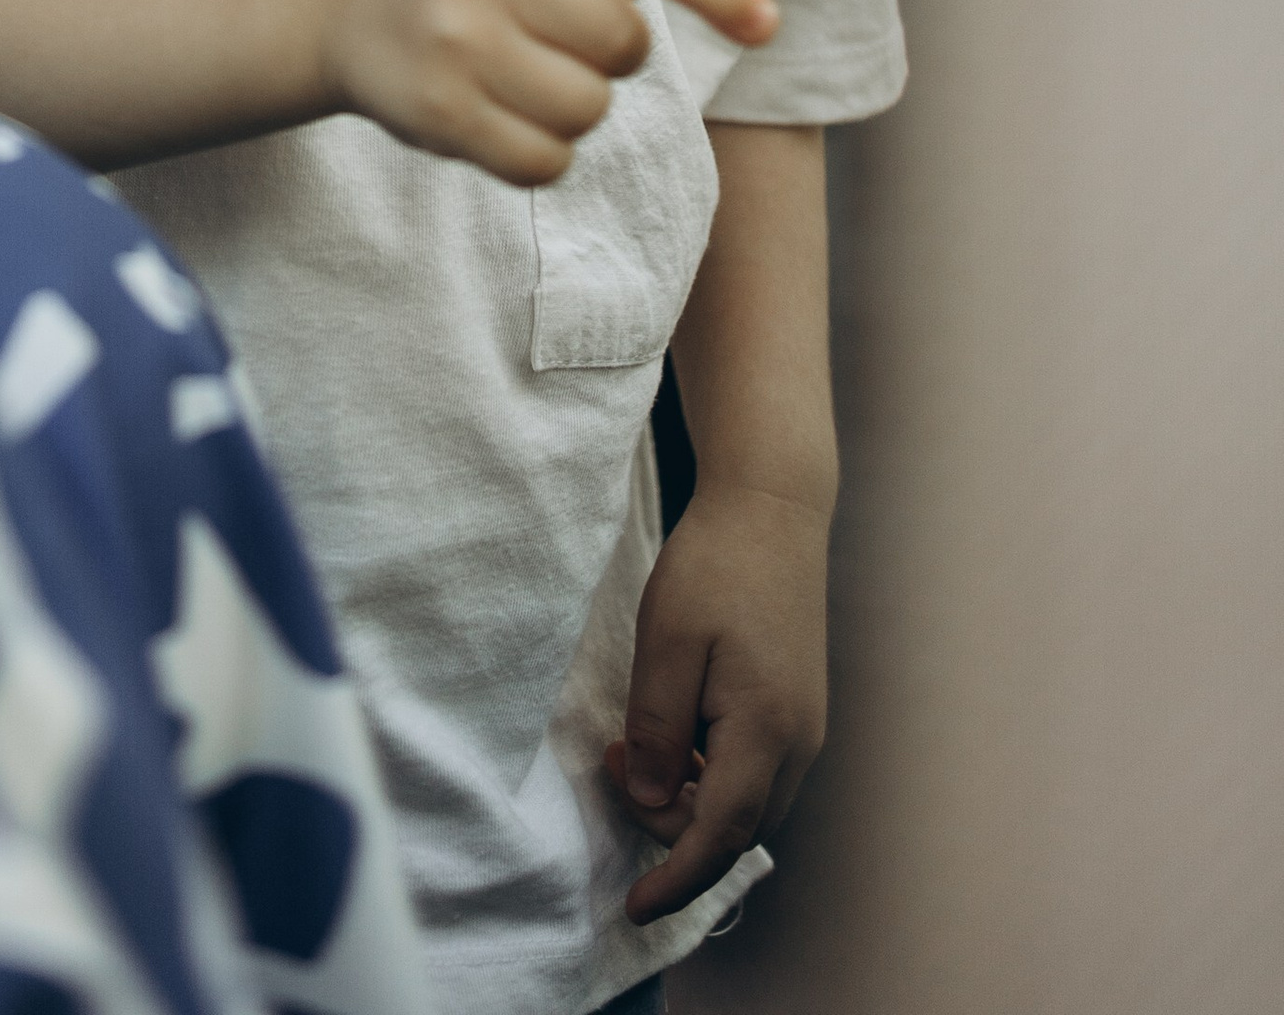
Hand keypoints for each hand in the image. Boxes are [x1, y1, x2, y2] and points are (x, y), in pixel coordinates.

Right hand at [318, 0, 775, 185]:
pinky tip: (500, 111)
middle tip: (554, 30)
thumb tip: (750, 12)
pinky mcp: (437, 110)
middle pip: (624, 41)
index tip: (765, 25)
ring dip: (576, 103)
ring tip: (523, 69)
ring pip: (590, 107)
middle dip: (610, 50)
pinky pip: (546, 161)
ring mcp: (456, 36)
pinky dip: (541, 150)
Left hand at [607, 477, 829, 920]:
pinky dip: (709, 774)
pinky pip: (754, 772)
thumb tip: (652, 799)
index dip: (675, 879)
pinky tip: (675, 729)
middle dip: (669, 825)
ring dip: (688, 799)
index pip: (719, 836)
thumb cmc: (716, 566)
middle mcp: (797, 744)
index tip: (633, 908)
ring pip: (745, 803)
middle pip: (732, 827)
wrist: (773, 509)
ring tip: (637, 741)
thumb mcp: (668, 642)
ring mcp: (803, 728)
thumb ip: (658, 729)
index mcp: (765, 732)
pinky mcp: (798, 710)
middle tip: (615, 759)